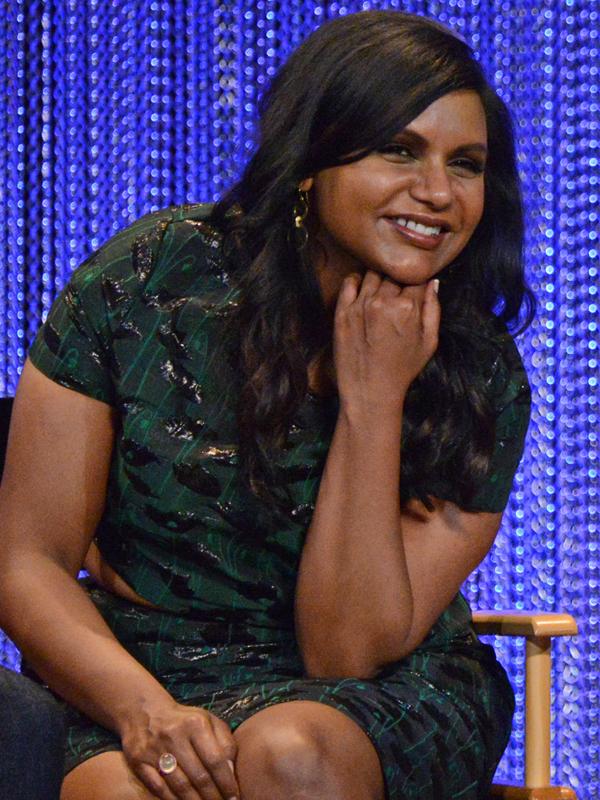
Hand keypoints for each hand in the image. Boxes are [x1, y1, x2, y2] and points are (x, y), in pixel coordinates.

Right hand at [120, 700, 239, 799]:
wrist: (145, 710)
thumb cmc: (185, 720)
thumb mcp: (208, 721)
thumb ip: (224, 743)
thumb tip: (231, 772)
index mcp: (196, 724)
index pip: (215, 759)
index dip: (226, 782)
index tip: (234, 797)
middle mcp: (175, 736)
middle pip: (198, 776)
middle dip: (213, 796)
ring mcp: (154, 749)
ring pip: (179, 785)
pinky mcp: (138, 761)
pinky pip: (159, 788)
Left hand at [333, 270, 439, 414]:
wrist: (370, 391)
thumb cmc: (402, 369)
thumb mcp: (429, 342)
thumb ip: (433, 309)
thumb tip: (433, 282)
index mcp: (408, 308)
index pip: (416, 278)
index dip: (417, 283)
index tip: (414, 290)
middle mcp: (383, 302)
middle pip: (394, 274)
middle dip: (398, 282)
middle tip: (397, 296)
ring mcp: (360, 306)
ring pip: (373, 274)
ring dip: (379, 279)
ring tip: (381, 294)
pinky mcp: (342, 312)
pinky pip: (350, 281)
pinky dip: (357, 281)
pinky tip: (363, 292)